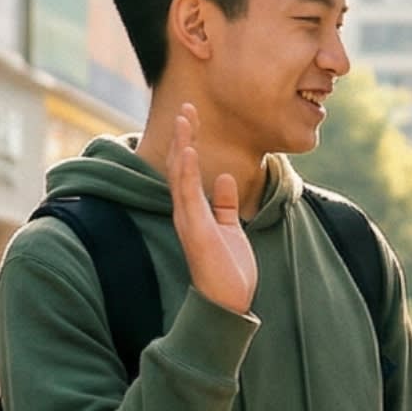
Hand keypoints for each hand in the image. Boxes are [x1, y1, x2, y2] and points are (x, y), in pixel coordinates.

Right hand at [169, 105, 257, 314]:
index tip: (193, 116)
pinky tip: (188, 151)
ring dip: (182, 146)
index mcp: (195, 210)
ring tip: (184, 119)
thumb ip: (226, 204)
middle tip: (186, 107)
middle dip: (183, 137)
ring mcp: (188, 221)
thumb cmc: (228, 270)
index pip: (188, 169)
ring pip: (180, 175)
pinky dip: (187, 172)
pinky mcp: (195, 231)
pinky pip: (188, 197)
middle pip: (180, 166)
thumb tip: (227, 178)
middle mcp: (186, 212)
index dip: (189, 142)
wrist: (229, 303)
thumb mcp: (231, 229)